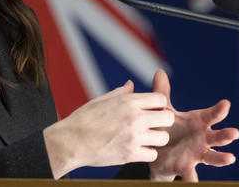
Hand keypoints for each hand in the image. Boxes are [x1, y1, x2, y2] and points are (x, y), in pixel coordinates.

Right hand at [44, 79, 174, 178]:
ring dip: (156, 139)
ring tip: (144, 139)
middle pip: (168, 118)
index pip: (160, 99)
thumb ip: (121, 93)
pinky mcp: (130, 154)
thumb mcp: (101, 100)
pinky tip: (137, 149)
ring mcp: (133, 137)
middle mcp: (133, 118)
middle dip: (163, 122)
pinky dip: (147, 153)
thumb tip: (131, 84)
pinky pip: (153, 154)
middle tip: (153, 125)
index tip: (151, 111)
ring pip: (163, 138)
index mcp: (127, 102)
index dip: (158, 105)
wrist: (70, 141)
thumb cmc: (83, 120)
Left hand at [149, 69, 238, 181]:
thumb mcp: (164, 111)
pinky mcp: (187, 167)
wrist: (159, 152)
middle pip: (217, 136)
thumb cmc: (167, 128)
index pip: (211, 115)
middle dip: (226, 135)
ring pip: (212, 157)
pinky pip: (192, 176)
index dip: (218, 110)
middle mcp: (203, 139)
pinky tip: (196, 184)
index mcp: (198, 123)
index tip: (225, 104)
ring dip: (221, 158)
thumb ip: (162, 93)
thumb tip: (159, 72)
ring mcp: (197, 154)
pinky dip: (194, 180)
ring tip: (230, 158)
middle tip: (235, 133)